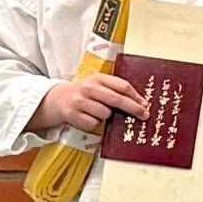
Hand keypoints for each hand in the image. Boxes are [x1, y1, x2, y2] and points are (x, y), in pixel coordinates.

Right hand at [30, 68, 148, 136]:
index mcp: (98, 78)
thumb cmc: (84, 93)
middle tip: (144, 115)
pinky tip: (88, 118)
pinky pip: (93, 124)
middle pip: (117, 99)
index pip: (122, 86)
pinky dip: (94, 123)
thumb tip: (139, 103)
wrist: (56, 99)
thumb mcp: (97, 85)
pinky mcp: (72, 114)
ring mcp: (79, 101)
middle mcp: (89, 88)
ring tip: (99, 113)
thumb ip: (114, 90)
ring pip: (105, 114)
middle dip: (133, 108)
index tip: (146, 104)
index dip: (136, 96)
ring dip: (107, 117)